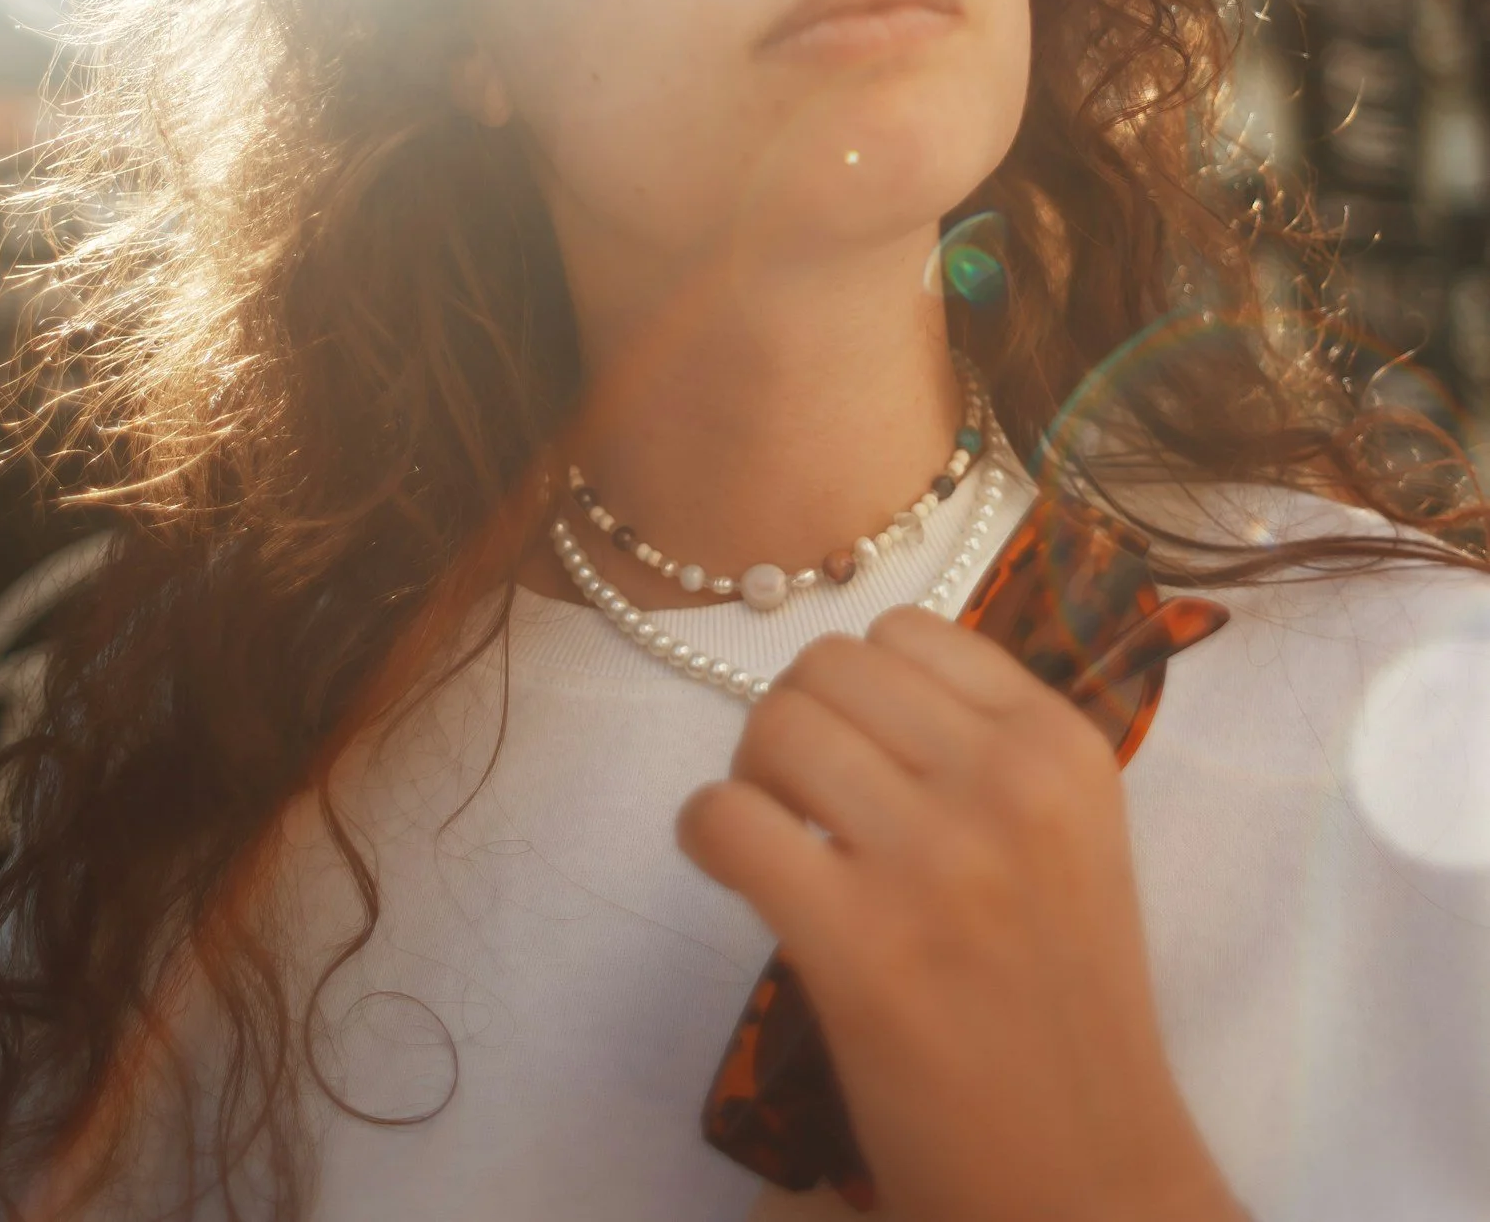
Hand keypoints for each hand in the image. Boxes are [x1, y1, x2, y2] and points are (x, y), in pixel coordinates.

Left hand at [678, 607, 1241, 1221]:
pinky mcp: (860, 947)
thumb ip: (983, 742)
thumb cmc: (1061, 1001)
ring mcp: (935, 863)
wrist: (1089, 1176)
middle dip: (797, 719)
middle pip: (828, 666)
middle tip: (804, 794)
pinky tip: (737, 870)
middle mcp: (1008, 785)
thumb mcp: (1068, 833)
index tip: (860, 748)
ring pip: (775, 726)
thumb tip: (852, 671)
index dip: (859, 684)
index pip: (906, 630)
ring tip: (779, 835)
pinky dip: (708, 833)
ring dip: (752, 773)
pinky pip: (727, 820)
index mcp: (1063, 746)